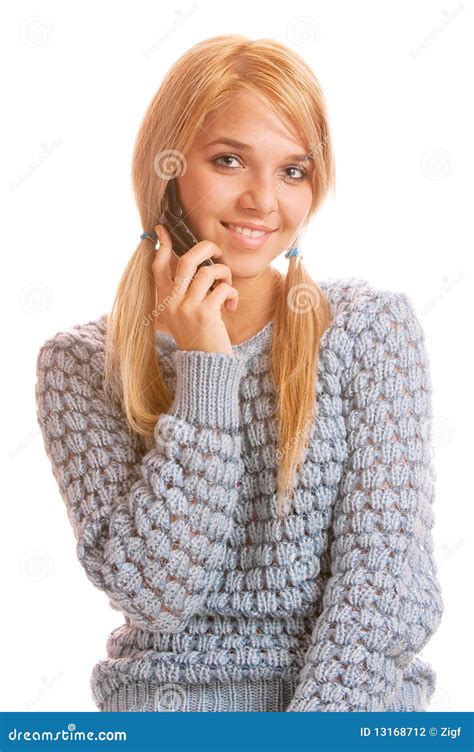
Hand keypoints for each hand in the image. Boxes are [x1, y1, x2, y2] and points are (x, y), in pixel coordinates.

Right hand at [151, 224, 238, 354]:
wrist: (205, 365)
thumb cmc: (198, 337)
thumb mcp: (183, 315)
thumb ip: (184, 293)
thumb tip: (198, 266)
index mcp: (165, 300)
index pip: (158, 267)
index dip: (161, 246)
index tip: (163, 230)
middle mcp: (172, 302)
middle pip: (187, 260)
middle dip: (206, 248)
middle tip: (217, 252)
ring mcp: (187, 307)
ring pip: (208, 271)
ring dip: (224, 275)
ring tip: (227, 288)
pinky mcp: (205, 314)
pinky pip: (223, 289)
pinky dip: (232, 293)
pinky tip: (231, 306)